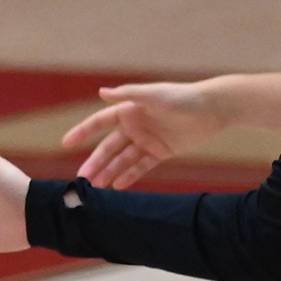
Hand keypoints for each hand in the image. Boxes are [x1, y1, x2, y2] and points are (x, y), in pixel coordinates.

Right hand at [61, 82, 223, 189]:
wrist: (214, 109)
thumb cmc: (183, 97)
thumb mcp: (154, 95)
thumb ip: (128, 94)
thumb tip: (101, 92)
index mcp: (129, 111)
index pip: (99, 123)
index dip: (83, 132)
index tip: (66, 143)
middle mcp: (134, 126)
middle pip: (109, 148)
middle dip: (95, 163)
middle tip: (82, 179)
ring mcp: (147, 140)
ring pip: (123, 160)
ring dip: (109, 172)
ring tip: (96, 188)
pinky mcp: (161, 152)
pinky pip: (141, 166)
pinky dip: (130, 176)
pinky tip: (118, 186)